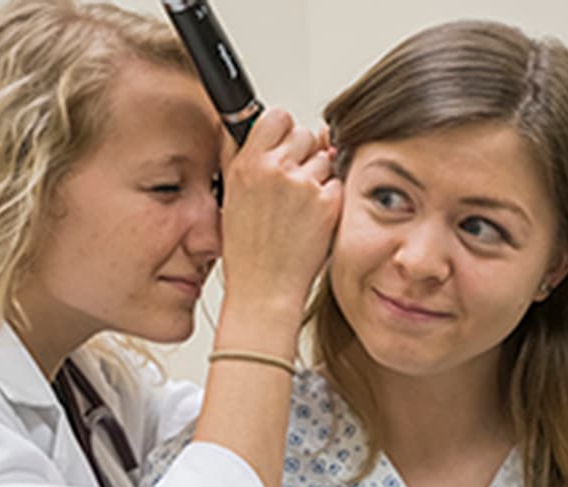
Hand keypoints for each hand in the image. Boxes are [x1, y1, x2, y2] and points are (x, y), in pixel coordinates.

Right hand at [218, 108, 341, 314]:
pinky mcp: (328, 202)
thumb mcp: (230, 195)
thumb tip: (247, 124)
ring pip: (325, 158)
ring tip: (299, 207)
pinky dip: (330, 197)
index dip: (283, 131)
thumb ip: (239, 154)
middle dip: (302, 154)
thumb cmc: (247, 249)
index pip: (277, 117)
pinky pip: (337, 182)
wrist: (264, 288)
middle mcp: (275, 170)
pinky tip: (312, 218)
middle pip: (305, 134)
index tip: (282, 146)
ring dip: (318, 176)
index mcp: (248, 164)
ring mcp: (304, 185)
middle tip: (290, 186)